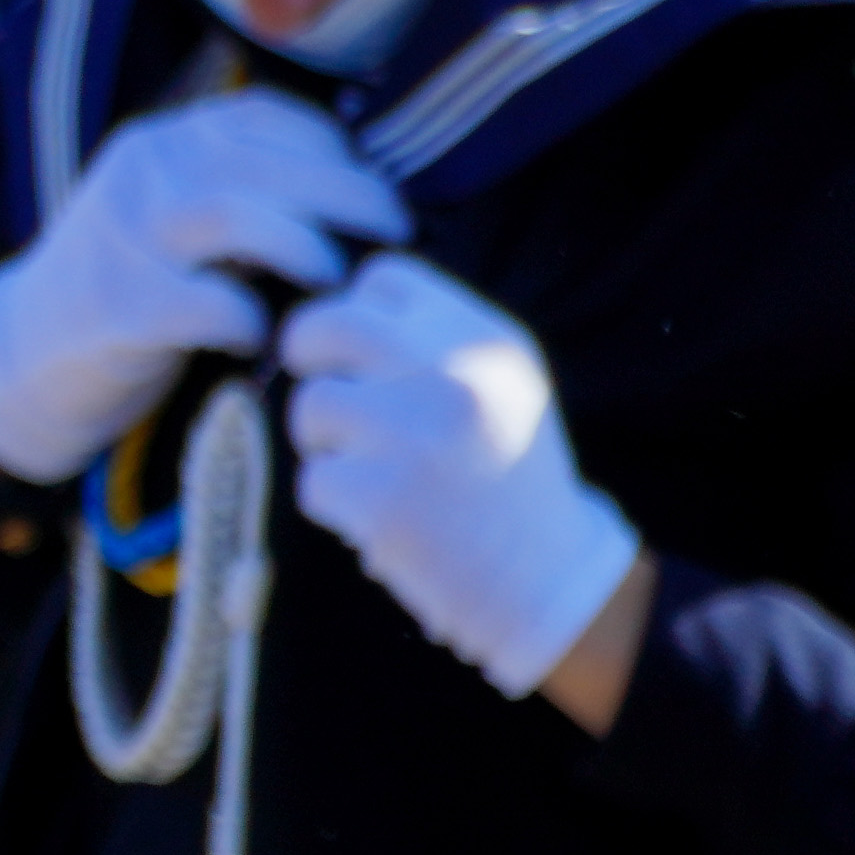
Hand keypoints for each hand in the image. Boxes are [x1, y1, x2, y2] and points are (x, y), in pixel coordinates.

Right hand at [0, 91, 401, 485]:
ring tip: (335, 280)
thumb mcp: (166, 209)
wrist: (22, 349)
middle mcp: (140, 176)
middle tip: (393, 234)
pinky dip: (252, 320)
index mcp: (160, 143)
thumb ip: (234, 187)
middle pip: (266, 162)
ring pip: (236, 216)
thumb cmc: (126, 281)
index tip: (369, 189)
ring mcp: (124, 238)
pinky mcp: (118, 305)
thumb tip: (357, 190)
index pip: (265, 117)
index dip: (334, 149)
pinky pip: (210, 303)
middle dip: (350, 195)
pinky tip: (260, 337)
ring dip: (306, 247)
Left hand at [280, 255, 645, 703]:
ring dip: (324, 440)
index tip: (360, 352)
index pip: (384, 277)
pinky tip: (380, 517)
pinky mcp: (383, 498)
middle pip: (327, 323)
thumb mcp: (499, 385)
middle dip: (308, 357)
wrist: (546, 577)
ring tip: (373, 468)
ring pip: (312, 403)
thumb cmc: (503, 474)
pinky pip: (313, 478)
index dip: (354, 310)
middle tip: (327, 397)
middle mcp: (455, 376)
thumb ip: (432, 338)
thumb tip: (331, 306)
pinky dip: (333, 503)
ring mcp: (417, 435)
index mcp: (487, 339)